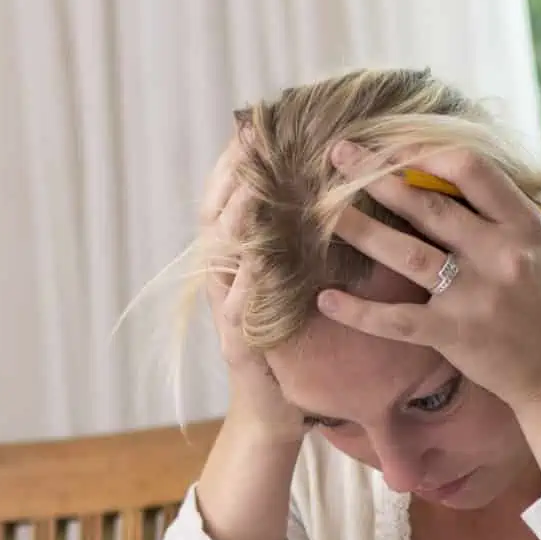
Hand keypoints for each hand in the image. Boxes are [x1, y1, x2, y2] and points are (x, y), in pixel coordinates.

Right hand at [199, 136, 305, 445]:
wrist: (276, 413)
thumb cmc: (294, 345)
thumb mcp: (295, 284)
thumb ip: (298, 244)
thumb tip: (326, 191)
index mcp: (235, 262)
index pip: (224, 200)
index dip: (233, 163)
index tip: (252, 126)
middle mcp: (222, 280)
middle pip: (215, 217)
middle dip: (231, 176)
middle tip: (250, 138)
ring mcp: (226, 311)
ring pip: (221, 256)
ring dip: (235, 218)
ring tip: (252, 184)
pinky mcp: (239, 345)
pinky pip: (238, 306)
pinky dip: (248, 280)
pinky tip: (261, 256)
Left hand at [316, 143, 540, 415]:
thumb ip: (510, 209)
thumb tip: (460, 169)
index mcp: (524, 224)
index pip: (471, 170)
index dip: (425, 153)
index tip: (391, 148)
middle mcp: (500, 254)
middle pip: (428, 204)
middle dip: (377, 176)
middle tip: (338, 156)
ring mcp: (474, 296)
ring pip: (406, 253)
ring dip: (360, 230)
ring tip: (323, 213)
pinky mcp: (453, 334)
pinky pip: (396, 320)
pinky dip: (359, 311)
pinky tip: (326, 298)